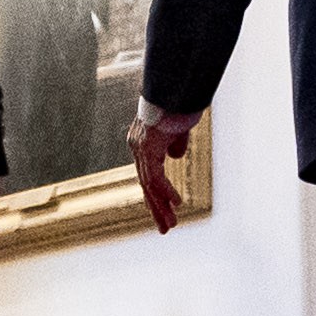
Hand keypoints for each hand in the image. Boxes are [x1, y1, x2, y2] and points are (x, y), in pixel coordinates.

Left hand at [131, 106, 198, 235]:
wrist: (172, 87)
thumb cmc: (176, 102)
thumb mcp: (178, 128)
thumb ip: (175, 143)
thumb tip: (175, 156)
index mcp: (142, 142)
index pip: (148, 174)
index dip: (156, 193)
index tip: (164, 208)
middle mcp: (137, 147)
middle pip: (146, 184)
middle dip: (156, 208)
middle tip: (165, 228)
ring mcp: (140, 148)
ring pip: (149, 185)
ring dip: (161, 207)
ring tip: (170, 226)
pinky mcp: (148, 148)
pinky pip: (155, 177)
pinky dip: (166, 192)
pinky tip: (175, 205)